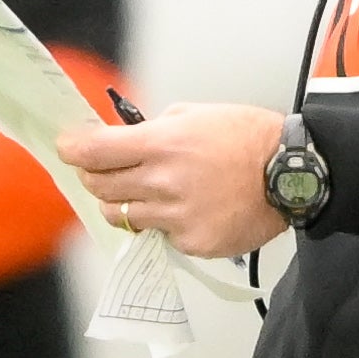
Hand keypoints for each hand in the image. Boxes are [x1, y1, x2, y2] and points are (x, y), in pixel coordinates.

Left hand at [56, 103, 287, 258]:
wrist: (291, 174)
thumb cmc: (247, 136)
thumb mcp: (196, 114)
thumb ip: (155, 128)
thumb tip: (125, 139)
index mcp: (161, 144)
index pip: (94, 151)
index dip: (72, 149)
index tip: (66, 147)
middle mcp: (163, 182)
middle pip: (98, 188)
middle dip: (93, 176)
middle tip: (102, 170)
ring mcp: (176, 217)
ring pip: (121, 216)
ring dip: (122, 203)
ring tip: (143, 192)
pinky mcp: (191, 243)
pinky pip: (158, 235)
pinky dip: (162, 223)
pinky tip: (184, 209)